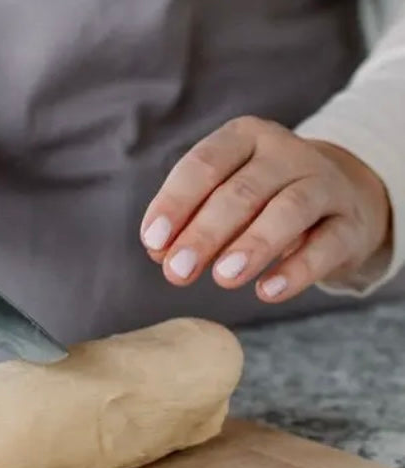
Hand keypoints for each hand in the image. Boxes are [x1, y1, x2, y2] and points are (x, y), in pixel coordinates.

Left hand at [140, 116, 390, 300]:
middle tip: (178, 272)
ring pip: (289, 210)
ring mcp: (324, 185)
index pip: (205, 164)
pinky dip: (296, 270)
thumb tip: (160, 251)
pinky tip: (268, 292)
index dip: (176, 202)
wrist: (341, 199)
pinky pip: (325, 245)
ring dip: (253, 245)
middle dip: (206, 233)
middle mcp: (286, 154)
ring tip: (223, 278)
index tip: (154, 242)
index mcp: (245, 138)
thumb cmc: (264, 200)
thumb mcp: (226, 198)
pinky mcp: (350, 225)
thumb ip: (191, 220)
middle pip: (243, 191)